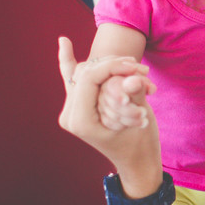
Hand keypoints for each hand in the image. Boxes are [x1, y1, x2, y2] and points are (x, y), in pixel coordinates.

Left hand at [57, 37, 162, 195]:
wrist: (137, 162)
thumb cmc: (140, 144)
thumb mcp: (139, 120)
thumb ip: (133, 94)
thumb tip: (134, 78)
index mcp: (80, 121)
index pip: (89, 79)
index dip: (113, 67)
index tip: (136, 67)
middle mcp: (70, 115)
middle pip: (85, 73)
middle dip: (114, 66)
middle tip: (140, 69)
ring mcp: (72, 111)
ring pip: (83, 72)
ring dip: (108, 67)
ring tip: (134, 68)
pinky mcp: (78, 107)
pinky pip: (70, 80)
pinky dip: (68, 62)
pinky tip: (63, 42)